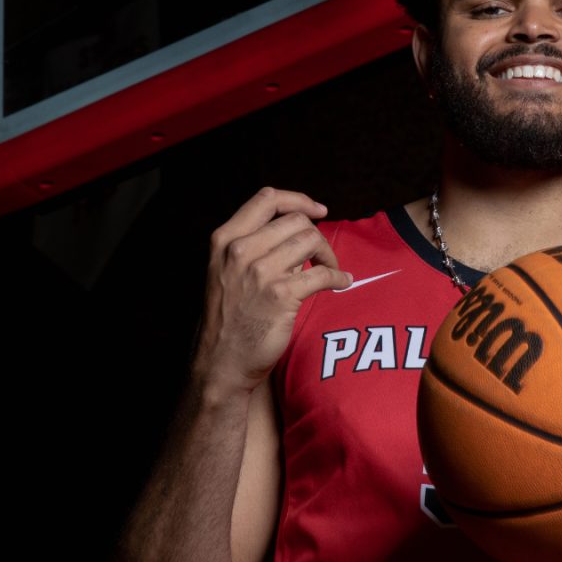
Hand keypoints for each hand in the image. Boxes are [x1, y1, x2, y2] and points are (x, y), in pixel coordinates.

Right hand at [193, 187, 350, 393]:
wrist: (221, 362)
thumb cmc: (228, 317)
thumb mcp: (224, 270)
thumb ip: (251, 245)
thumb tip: (296, 229)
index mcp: (224, 239)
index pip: (266, 199)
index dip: (297, 199)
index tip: (318, 209)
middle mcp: (239, 250)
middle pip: (295, 220)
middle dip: (317, 234)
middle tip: (323, 255)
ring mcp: (260, 272)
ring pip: (311, 240)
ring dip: (329, 254)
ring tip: (332, 269)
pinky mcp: (281, 295)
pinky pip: (322, 273)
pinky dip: (338, 276)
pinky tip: (341, 283)